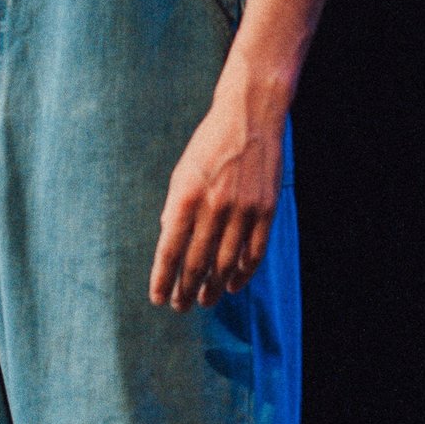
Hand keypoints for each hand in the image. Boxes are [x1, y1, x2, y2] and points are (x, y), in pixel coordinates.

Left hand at [150, 99, 282, 310]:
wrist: (249, 117)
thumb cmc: (209, 144)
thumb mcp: (182, 172)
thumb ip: (176, 209)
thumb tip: (171, 242)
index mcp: (186, 196)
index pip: (170, 249)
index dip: (163, 278)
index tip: (158, 298)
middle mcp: (214, 206)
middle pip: (197, 261)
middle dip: (186, 289)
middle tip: (181, 306)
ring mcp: (243, 209)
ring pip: (226, 262)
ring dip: (213, 287)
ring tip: (204, 301)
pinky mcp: (266, 209)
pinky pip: (254, 251)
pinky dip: (243, 272)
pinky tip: (233, 284)